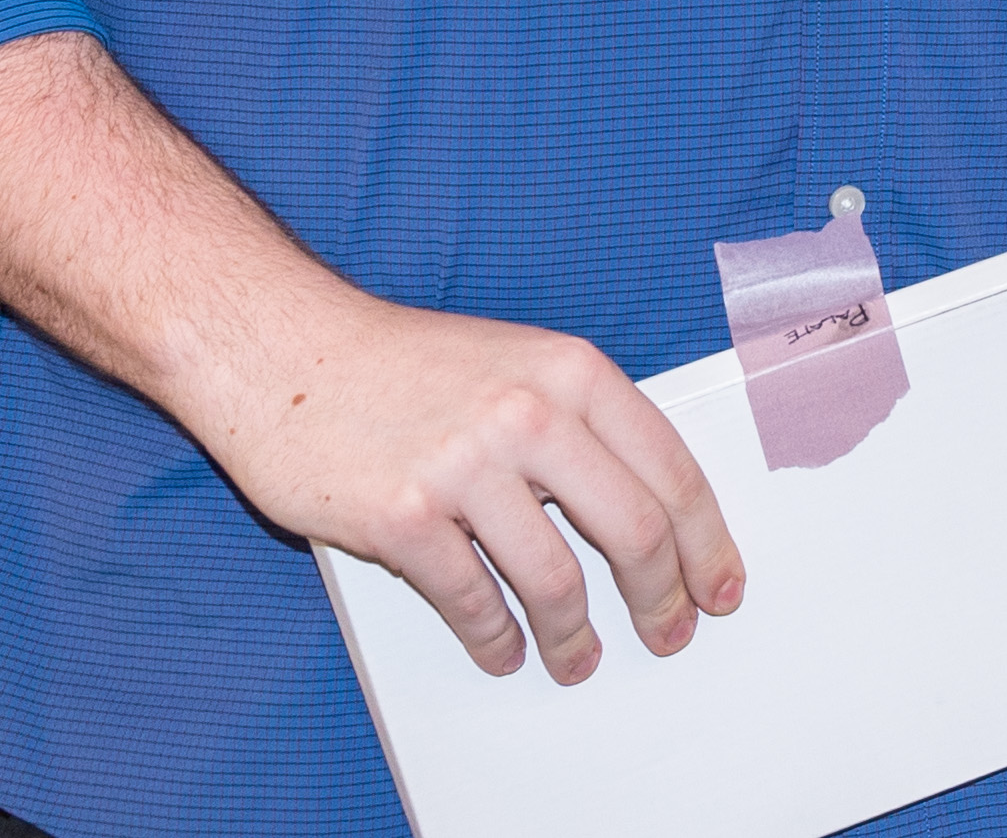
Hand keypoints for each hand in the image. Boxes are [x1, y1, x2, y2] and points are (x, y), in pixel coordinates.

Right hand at [199, 289, 744, 686]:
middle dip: (662, 597)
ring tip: (580, 659)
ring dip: (576, 636)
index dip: (706, 541)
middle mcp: (530, 415)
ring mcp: (464, 466)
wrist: (288, 348)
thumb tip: (648, 504)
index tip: (719, 585)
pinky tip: (504, 650)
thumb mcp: (521, 362)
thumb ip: (581, 423)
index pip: (673, 471)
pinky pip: (470, 600)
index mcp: (574, 374)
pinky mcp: (401, 516)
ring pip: (555, 579)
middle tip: (670, 633)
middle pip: (634, 530)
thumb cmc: (405, 363)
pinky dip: (495, 639)